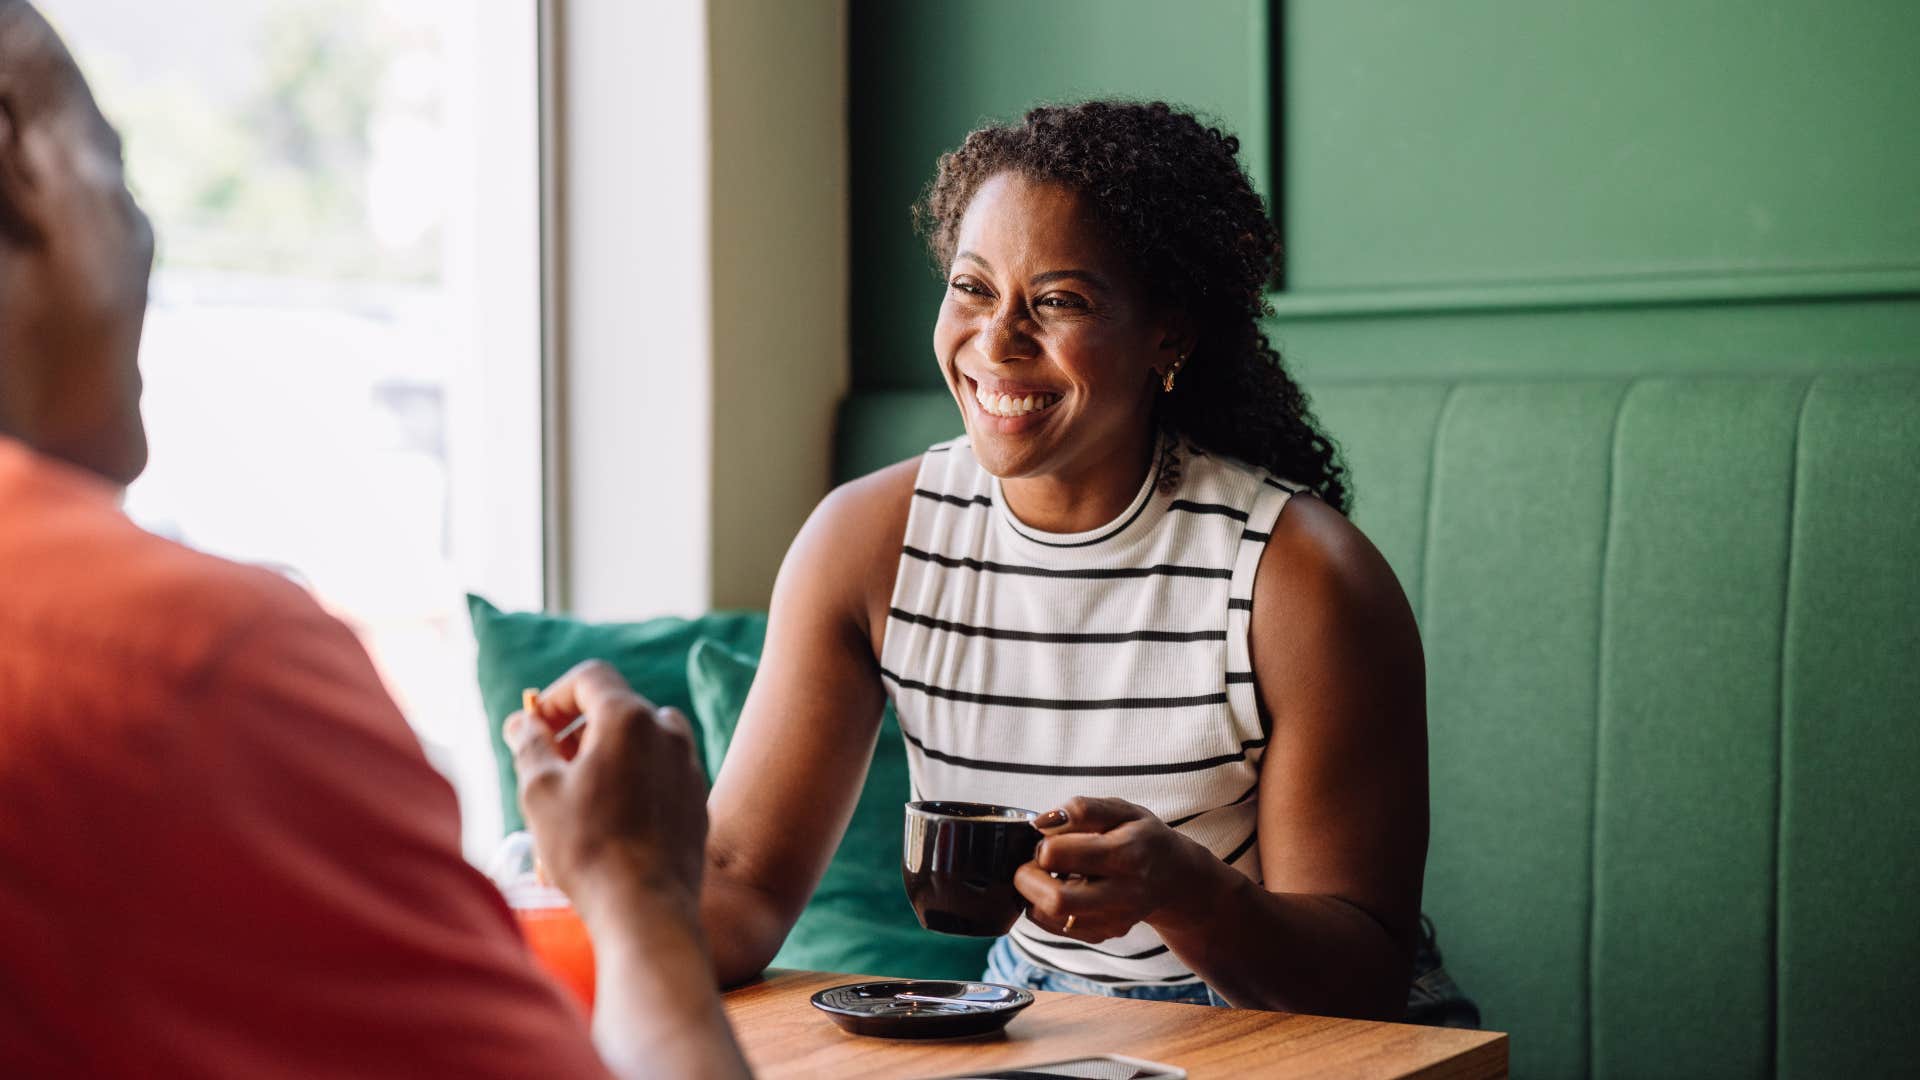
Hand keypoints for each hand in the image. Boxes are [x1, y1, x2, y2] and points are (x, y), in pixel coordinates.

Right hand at [505, 660, 708, 918]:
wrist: (647, 908)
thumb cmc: (587, 847)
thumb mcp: (540, 791)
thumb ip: (530, 745)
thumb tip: (522, 722)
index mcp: (629, 718)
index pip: (591, 677)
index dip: (554, 696)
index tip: (534, 727)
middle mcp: (668, 731)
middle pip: (617, 706)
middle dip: (578, 726)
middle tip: (549, 760)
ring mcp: (688, 764)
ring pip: (642, 738)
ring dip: (608, 750)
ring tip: (579, 787)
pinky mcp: (697, 797)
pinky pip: (660, 769)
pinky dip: (633, 775)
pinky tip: (611, 814)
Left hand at [1013, 796, 1211, 942]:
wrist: (1175, 877)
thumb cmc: (1142, 837)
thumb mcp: (1122, 809)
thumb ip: (1082, 809)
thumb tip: (1041, 823)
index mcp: (1126, 853)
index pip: (1058, 855)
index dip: (1041, 844)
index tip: (1045, 838)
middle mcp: (1123, 892)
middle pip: (1056, 900)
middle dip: (1027, 879)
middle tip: (1031, 864)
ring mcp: (1115, 919)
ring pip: (1053, 918)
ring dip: (1034, 896)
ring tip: (1046, 875)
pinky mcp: (1106, 934)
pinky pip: (1058, 928)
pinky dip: (1045, 910)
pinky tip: (1058, 890)